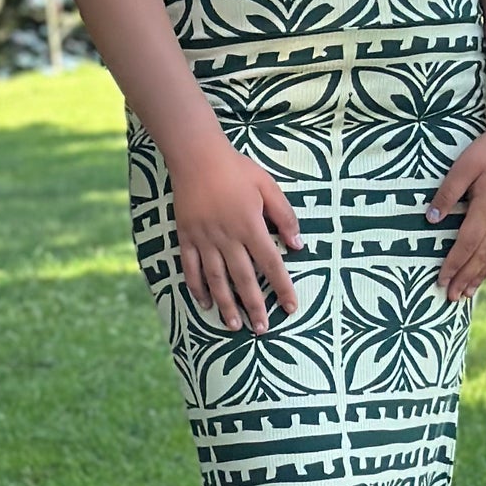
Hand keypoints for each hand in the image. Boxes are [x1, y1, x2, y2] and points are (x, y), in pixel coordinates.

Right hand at [172, 141, 303, 332]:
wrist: (196, 156)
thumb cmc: (236, 169)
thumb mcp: (268, 186)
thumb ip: (284, 216)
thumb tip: (299, 244)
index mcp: (250, 226)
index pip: (271, 264)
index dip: (282, 288)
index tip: (291, 308)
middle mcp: (227, 238)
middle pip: (244, 279)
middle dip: (254, 306)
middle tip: (261, 329)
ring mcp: (204, 240)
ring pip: (217, 280)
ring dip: (226, 305)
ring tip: (233, 325)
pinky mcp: (186, 237)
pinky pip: (191, 268)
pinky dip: (197, 288)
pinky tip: (204, 303)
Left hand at [427, 123, 485, 302]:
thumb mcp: (463, 166)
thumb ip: (447, 193)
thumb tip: (431, 219)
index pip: (467, 244)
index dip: (453, 264)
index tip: (441, 280)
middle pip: (482, 256)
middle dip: (465, 278)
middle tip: (451, 297)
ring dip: (481, 275)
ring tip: (468, 292)